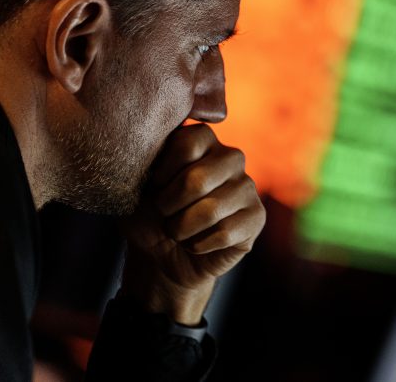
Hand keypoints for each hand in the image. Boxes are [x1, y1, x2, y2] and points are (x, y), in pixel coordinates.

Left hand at [118, 124, 265, 324]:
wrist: (161, 256)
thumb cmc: (148, 214)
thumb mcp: (137, 185)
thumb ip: (145, 160)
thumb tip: (144, 145)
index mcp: (203, 139)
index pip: (186, 144)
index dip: (161, 173)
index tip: (154, 187)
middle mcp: (231, 157)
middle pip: (196, 179)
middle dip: (168, 206)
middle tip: (163, 213)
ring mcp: (248, 186)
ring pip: (210, 211)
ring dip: (181, 230)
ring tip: (178, 230)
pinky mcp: (257, 216)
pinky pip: (224, 233)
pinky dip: (198, 246)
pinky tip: (197, 243)